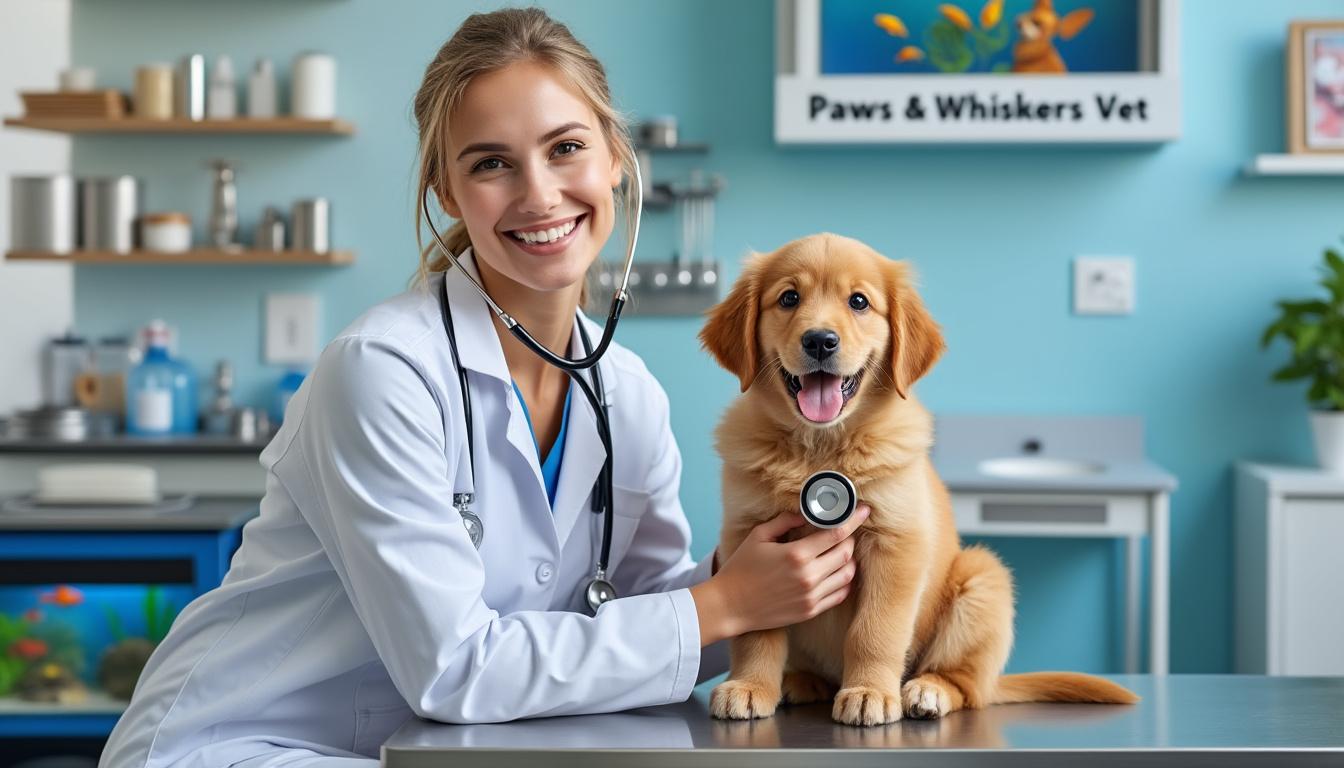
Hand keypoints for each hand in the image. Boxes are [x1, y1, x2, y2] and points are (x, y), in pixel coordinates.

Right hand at [691, 504, 868, 645]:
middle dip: (850, 538)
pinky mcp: (811, 611)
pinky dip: (845, 581)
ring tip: (841, 551)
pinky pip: (840, 594)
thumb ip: (785, 521)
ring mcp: (811, 596)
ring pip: (847, 574)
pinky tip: (838, 572)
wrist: (730, 606)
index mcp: (796, 554)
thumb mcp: (759, 536)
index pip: (836, 533)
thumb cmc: (741, 568)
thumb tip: (807, 512)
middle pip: (846, 553)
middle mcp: (808, 576)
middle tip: (845, 531)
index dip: (853, 519)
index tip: (864, 510)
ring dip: (849, 560)